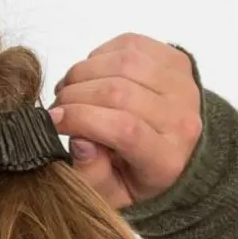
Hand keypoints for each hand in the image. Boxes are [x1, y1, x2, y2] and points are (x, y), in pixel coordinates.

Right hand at [47, 34, 201, 209]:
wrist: (181, 152)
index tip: (54, 120)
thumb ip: (93, 175)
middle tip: (57, 108)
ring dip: (83, 72)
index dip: (82, 118)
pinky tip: (92, 75)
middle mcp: (183, 120)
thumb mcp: (113, 193)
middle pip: (120, 93)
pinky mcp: (177, 60)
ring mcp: (183, 86)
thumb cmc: (139, 174)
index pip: (125, 129)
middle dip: (75, 95)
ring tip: (69, 90)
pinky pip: (130, 44)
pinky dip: (100, 56)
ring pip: (123, 62)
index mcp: (167, 160)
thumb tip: (80, 140)